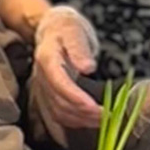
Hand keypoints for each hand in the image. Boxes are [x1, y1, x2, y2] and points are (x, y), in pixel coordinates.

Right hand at [31, 6, 102, 127]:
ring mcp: (43, 88)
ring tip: (103, 119)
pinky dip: (75, 121)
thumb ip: (79, 48)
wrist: (53, 28)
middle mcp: (42, 76)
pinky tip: (90, 120)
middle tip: (107, 115)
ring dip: (80, 120)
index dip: (76, 98)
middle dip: (83, 112)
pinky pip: (58, 115)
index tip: (95, 107)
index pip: (59, 82)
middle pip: (59, 102)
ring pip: (58, 112)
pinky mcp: (48, 96)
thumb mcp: (74, 30)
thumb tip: (87, 67)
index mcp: (47, 58)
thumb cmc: (66, 27)